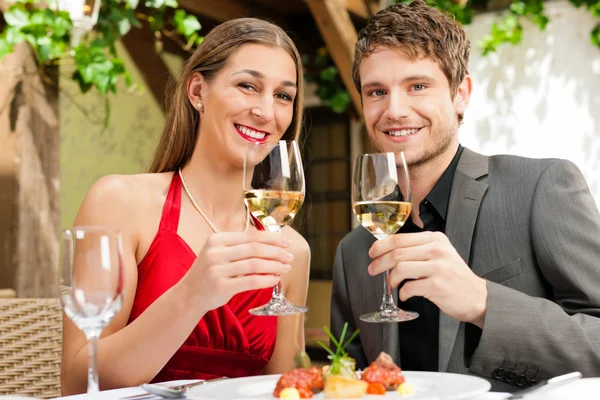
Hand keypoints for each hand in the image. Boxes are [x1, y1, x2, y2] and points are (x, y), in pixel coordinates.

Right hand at [181, 231, 293, 311]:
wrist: (188, 295)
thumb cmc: (209, 273)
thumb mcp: (219, 254)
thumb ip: (240, 247)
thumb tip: (273, 243)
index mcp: (217, 239)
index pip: (250, 235)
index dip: (271, 238)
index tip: (285, 242)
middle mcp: (216, 252)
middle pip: (255, 248)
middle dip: (276, 252)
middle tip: (289, 256)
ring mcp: (217, 269)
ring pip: (255, 264)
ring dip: (274, 266)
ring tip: (286, 268)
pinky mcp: (221, 286)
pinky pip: (251, 281)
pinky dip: (266, 279)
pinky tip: (275, 279)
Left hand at [368, 231, 487, 327]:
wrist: (478, 297)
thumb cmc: (454, 277)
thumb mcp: (440, 254)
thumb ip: (418, 250)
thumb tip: (388, 252)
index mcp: (435, 239)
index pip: (400, 238)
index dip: (381, 246)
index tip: (372, 253)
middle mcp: (437, 250)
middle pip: (397, 252)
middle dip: (380, 262)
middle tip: (373, 270)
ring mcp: (438, 267)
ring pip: (400, 268)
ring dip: (391, 279)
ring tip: (392, 284)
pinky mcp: (437, 285)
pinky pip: (409, 287)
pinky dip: (403, 292)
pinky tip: (406, 294)